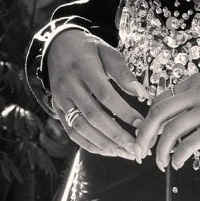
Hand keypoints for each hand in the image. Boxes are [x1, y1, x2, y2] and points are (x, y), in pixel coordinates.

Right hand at [48, 31, 145, 157]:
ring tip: (126, 153)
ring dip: (105, 144)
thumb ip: (123, 72)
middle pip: (92, 116)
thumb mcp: (107, 52)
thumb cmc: (90, 50)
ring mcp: (61, 100)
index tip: (142, 124)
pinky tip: (110, 151)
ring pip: (81, 128)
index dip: (123, 111)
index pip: (104, 95)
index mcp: (83, 68)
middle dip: (116, 135)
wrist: (58, 47)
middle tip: (137, 148)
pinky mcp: (57, 110)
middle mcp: (69, 86)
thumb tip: (142, 93)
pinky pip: (72, 133)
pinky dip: (91, 145)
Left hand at [131, 73, 199, 166]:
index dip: (147, 121)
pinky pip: (189, 144)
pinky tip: (178, 164)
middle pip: (158, 112)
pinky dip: (179, 157)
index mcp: (195, 82)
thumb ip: (187, 108)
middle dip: (144, 135)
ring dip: (160, 150)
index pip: (160, 100)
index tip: (144, 138)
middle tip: (140, 152)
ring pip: (171, 130)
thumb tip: (157, 129)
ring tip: (160, 163)